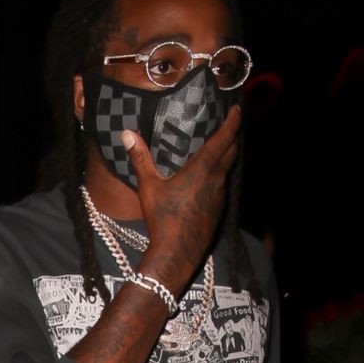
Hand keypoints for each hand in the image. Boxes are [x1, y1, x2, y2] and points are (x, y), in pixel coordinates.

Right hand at [119, 105, 242, 293]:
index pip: (225, 138)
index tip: (236, 109)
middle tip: (231, 124)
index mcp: (203, 168)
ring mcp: (220, 195)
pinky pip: (222, 186)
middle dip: (234, 135)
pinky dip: (220, 175)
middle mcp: (217, 179)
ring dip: (227, 156)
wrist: (177, 253)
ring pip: (228, 169)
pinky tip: (209, 179)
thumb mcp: (148, 187)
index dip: (233, 121)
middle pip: (233, 151)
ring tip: (220, 149)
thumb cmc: (162, 219)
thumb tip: (127, 134)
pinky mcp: (219, 209)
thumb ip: (140, 158)